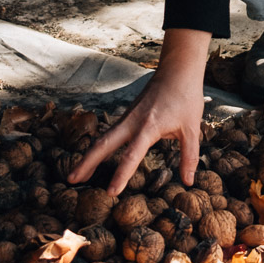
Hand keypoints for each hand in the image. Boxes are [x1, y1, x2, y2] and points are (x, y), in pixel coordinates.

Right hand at [68, 27, 211, 192]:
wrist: (177, 70)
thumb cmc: (186, 98)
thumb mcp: (192, 129)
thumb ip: (189, 156)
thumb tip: (188, 181)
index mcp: (148, 127)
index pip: (130, 156)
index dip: (120, 175)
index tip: (110, 193)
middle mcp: (132, 122)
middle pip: (103, 145)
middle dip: (86, 163)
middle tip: (70, 180)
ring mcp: (127, 118)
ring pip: (102, 139)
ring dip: (88, 156)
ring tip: (75, 175)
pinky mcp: (127, 115)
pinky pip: (109, 134)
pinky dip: (98, 147)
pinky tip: (94, 158)